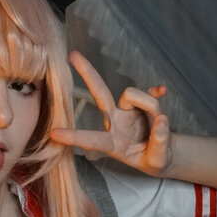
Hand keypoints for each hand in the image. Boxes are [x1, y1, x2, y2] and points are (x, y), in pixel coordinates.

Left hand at [50, 51, 172, 175]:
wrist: (161, 154)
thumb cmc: (152, 159)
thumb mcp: (157, 161)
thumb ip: (159, 143)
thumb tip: (161, 119)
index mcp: (112, 143)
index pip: (92, 140)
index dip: (74, 137)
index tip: (54, 133)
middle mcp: (116, 122)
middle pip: (100, 94)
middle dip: (87, 74)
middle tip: (72, 54)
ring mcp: (128, 111)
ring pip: (133, 95)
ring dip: (149, 105)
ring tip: (161, 124)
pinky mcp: (143, 104)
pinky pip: (149, 92)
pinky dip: (155, 92)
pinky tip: (162, 90)